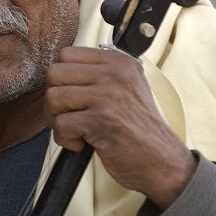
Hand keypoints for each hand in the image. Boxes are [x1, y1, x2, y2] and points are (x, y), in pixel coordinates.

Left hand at [45, 46, 195, 208]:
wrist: (162, 161)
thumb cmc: (140, 129)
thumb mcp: (129, 87)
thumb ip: (100, 73)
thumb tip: (61, 70)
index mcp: (118, 62)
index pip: (66, 54)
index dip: (60, 79)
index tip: (71, 98)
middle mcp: (113, 73)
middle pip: (54, 73)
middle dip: (53, 99)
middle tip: (67, 116)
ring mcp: (106, 95)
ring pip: (53, 97)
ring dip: (56, 120)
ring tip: (75, 131)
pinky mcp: (99, 119)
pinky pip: (60, 124)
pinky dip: (65, 139)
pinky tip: (82, 144)